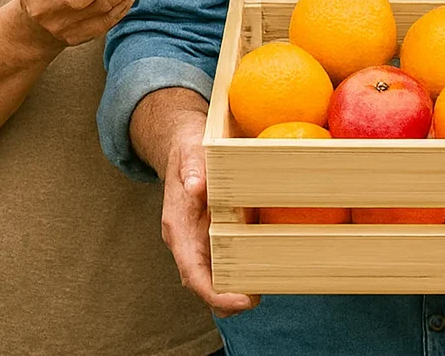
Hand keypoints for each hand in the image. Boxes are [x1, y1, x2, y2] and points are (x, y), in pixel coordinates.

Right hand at [160, 117, 257, 317]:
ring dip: (236, 287)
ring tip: (266, 287)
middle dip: (228, 299)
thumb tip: (195, 186)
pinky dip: (241, 268)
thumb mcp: (190, 152)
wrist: (183, 144)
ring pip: (214, 275)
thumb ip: (191, 169)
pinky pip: (225, 258)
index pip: (192, 272)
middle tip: (260, 297)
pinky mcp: (213, 232)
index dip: (215, 292)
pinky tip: (264, 267)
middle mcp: (188, 240)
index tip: (242, 301)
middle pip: (204, 283)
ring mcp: (200, 238)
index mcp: (178, 227)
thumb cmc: (188, 149)